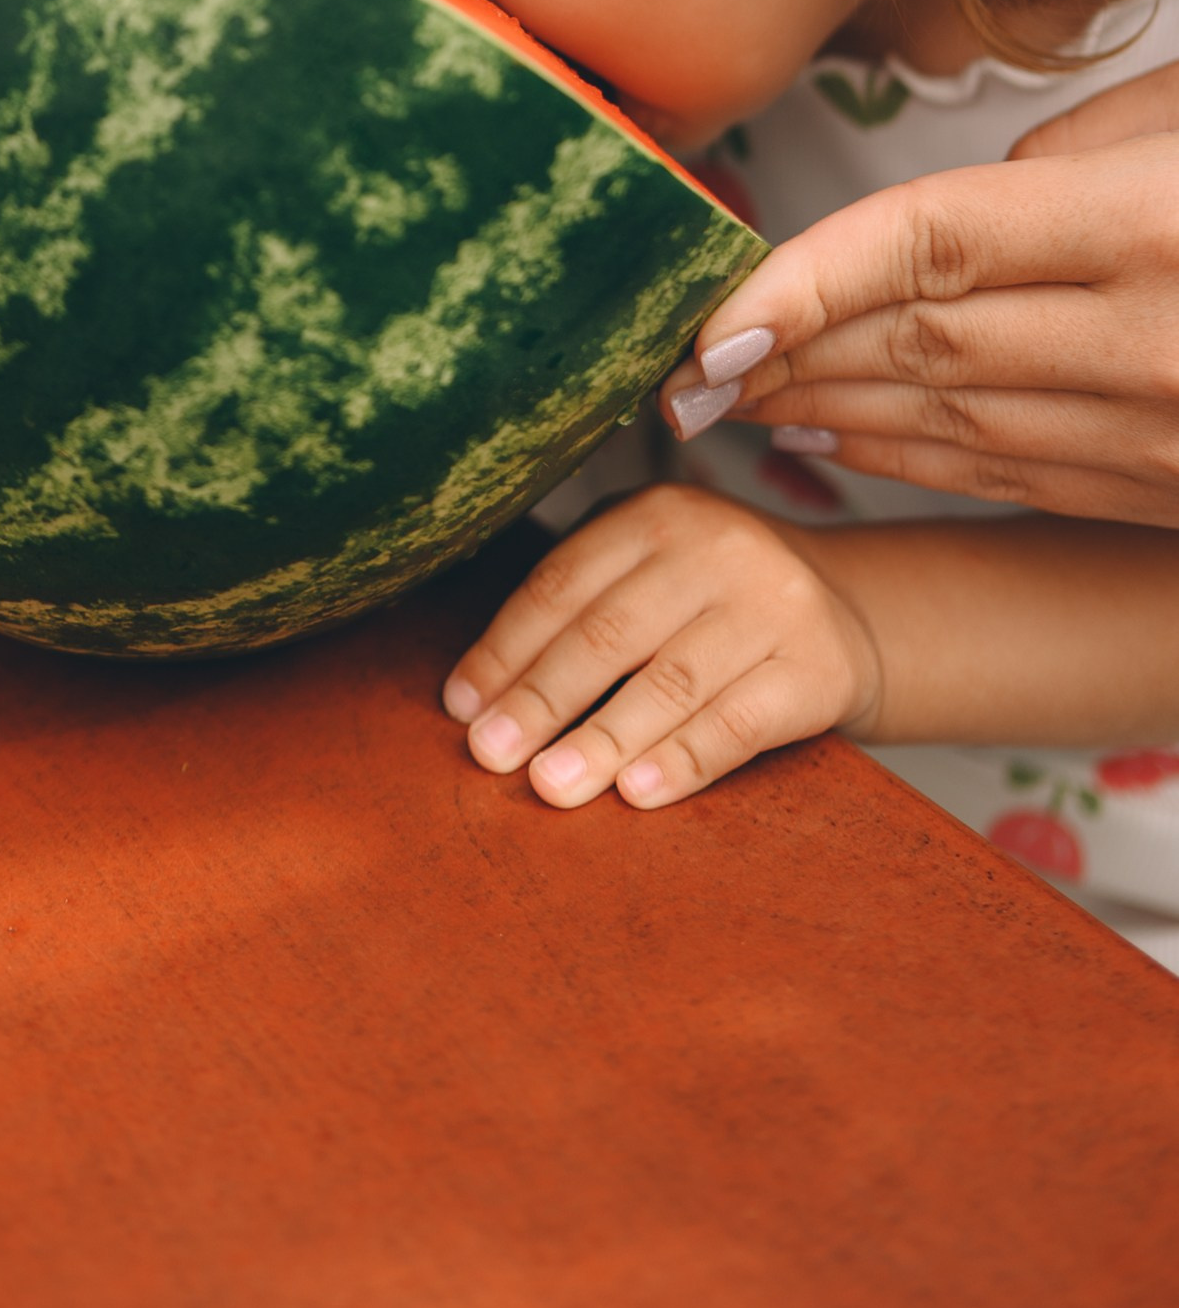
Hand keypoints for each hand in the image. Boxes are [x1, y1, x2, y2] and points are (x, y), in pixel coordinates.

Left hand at [440, 486, 880, 807]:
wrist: (846, 610)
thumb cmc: (710, 598)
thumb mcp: (650, 568)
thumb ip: (578, 606)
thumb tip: (479, 694)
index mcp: (657, 514)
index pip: (562, 583)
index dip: (506, 648)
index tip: (461, 706)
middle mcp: (717, 547)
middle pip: (609, 632)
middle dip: (540, 700)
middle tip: (489, 755)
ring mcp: (774, 605)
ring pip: (670, 681)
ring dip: (601, 740)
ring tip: (549, 785)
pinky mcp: (817, 668)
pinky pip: (738, 722)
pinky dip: (683, 760)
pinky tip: (636, 793)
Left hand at [661, 74, 1178, 526]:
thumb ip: (1076, 148)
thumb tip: (987, 187)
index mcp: (1143, 223)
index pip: (930, 245)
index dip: (806, 283)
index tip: (714, 320)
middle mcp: (1149, 338)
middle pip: (921, 342)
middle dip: (784, 355)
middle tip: (681, 367)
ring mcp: (1159, 431)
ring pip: (953, 423)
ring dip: (826, 411)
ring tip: (729, 399)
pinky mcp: (1166, 492)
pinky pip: (1013, 477)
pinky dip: (908, 460)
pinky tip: (828, 440)